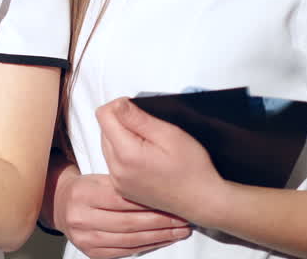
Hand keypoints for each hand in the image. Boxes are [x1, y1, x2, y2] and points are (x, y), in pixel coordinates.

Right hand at [53, 168, 190, 257]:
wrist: (62, 206)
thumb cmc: (86, 189)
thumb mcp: (99, 178)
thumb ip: (122, 183)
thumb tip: (158, 189)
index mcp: (83, 194)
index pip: (122, 200)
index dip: (149, 202)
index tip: (171, 201)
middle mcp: (81, 218)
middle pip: (128, 222)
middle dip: (160, 222)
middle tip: (181, 219)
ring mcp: (86, 239)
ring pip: (130, 240)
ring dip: (159, 237)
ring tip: (178, 231)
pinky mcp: (92, 253)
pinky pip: (126, 251)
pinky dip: (148, 246)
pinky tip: (162, 240)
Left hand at [96, 97, 226, 221]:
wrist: (203, 201)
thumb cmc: (193, 169)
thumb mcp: (169, 134)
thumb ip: (138, 118)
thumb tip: (117, 104)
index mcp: (126, 154)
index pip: (103, 115)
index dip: (120, 106)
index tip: (138, 110)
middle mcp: (116, 170)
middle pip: (104, 130)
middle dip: (121, 122)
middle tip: (149, 128)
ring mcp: (118, 182)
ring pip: (107, 145)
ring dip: (122, 138)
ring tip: (149, 143)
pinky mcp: (122, 189)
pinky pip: (113, 162)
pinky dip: (125, 154)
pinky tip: (145, 157)